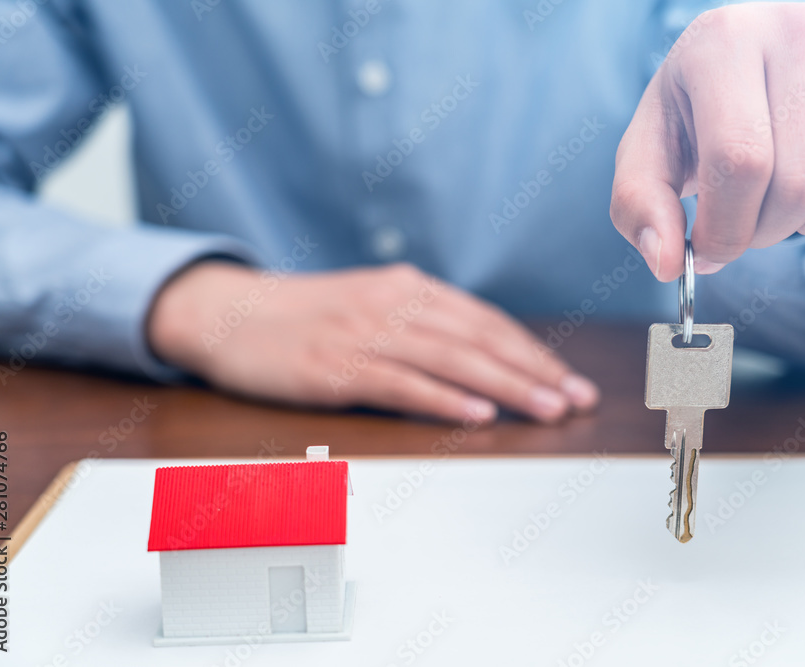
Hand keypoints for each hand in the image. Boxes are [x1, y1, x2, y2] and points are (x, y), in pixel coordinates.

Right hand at [147, 262, 598, 422]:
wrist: (227, 311)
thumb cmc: (303, 315)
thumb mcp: (369, 303)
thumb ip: (419, 321)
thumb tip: (477, 352)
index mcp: (407, 288)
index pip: (485, 320)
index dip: (531, 350)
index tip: (567, 377)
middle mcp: (394, 304)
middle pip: (479, 339)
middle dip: (536, 370)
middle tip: (577, 398)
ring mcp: (365, 333)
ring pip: (452, 360)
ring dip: (507, 386)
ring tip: (548, 410)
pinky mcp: (337, 366)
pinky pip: (402, 384)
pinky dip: (445, 399)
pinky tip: (479, 414)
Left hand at [610, 3, 804, 280]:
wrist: (742, 69)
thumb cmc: (693, 114)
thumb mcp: (647, 152)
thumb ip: (640, 207)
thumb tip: (670, 264)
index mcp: (726, 43)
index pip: (741, 162)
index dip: (726, 229)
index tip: (708, 248)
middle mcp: (803, 35)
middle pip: (802, 184)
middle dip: (766, 232)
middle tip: (746, 222)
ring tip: (789, 210)